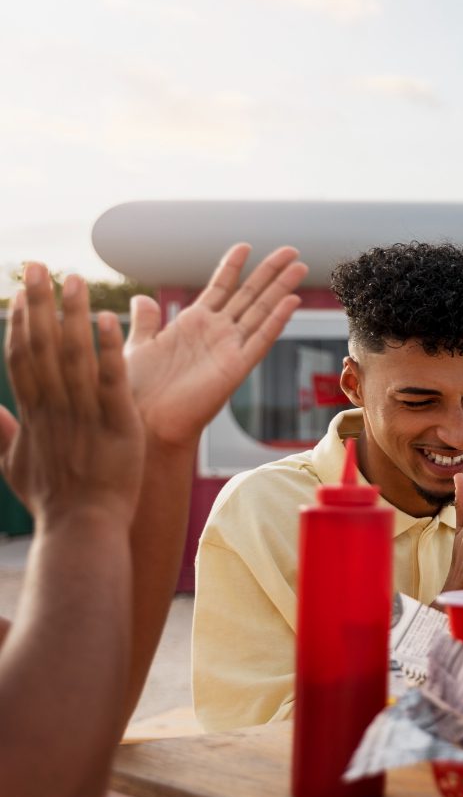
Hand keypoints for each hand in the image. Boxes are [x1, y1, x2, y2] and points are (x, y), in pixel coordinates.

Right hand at [0, 266, 142, 523]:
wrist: (81, 531)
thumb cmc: (54, 502)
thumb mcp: (16, 466)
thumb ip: (2, 435)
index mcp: (34, 415)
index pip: (22, 358)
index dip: (20, 322)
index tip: (20, 292)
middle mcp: (54, 408)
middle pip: (41, 346)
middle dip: (38, 303)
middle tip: (38, 265)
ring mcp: (84, 415)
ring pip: (74, 356)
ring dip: (72, 315)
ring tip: (74, 279)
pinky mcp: (117, 425)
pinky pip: (110, 381)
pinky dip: (108, 351)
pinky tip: (109, 320)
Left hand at [125, 243, 303, 447]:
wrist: (143, 422)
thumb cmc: (136, 390)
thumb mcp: (137, 346)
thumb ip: (146, 322)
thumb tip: (142, 299)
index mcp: (193, 324)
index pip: (219, 288)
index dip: (232, 267)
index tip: (245, 246)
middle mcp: (217, 333)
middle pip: (249, 295)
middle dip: (270, 272)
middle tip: (292, 251)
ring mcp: (229, 349)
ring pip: (261, 311)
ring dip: (281, 288)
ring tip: (300, 267)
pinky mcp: (236, 368)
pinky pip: (261, 340)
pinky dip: (277, 320)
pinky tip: (291, 301)